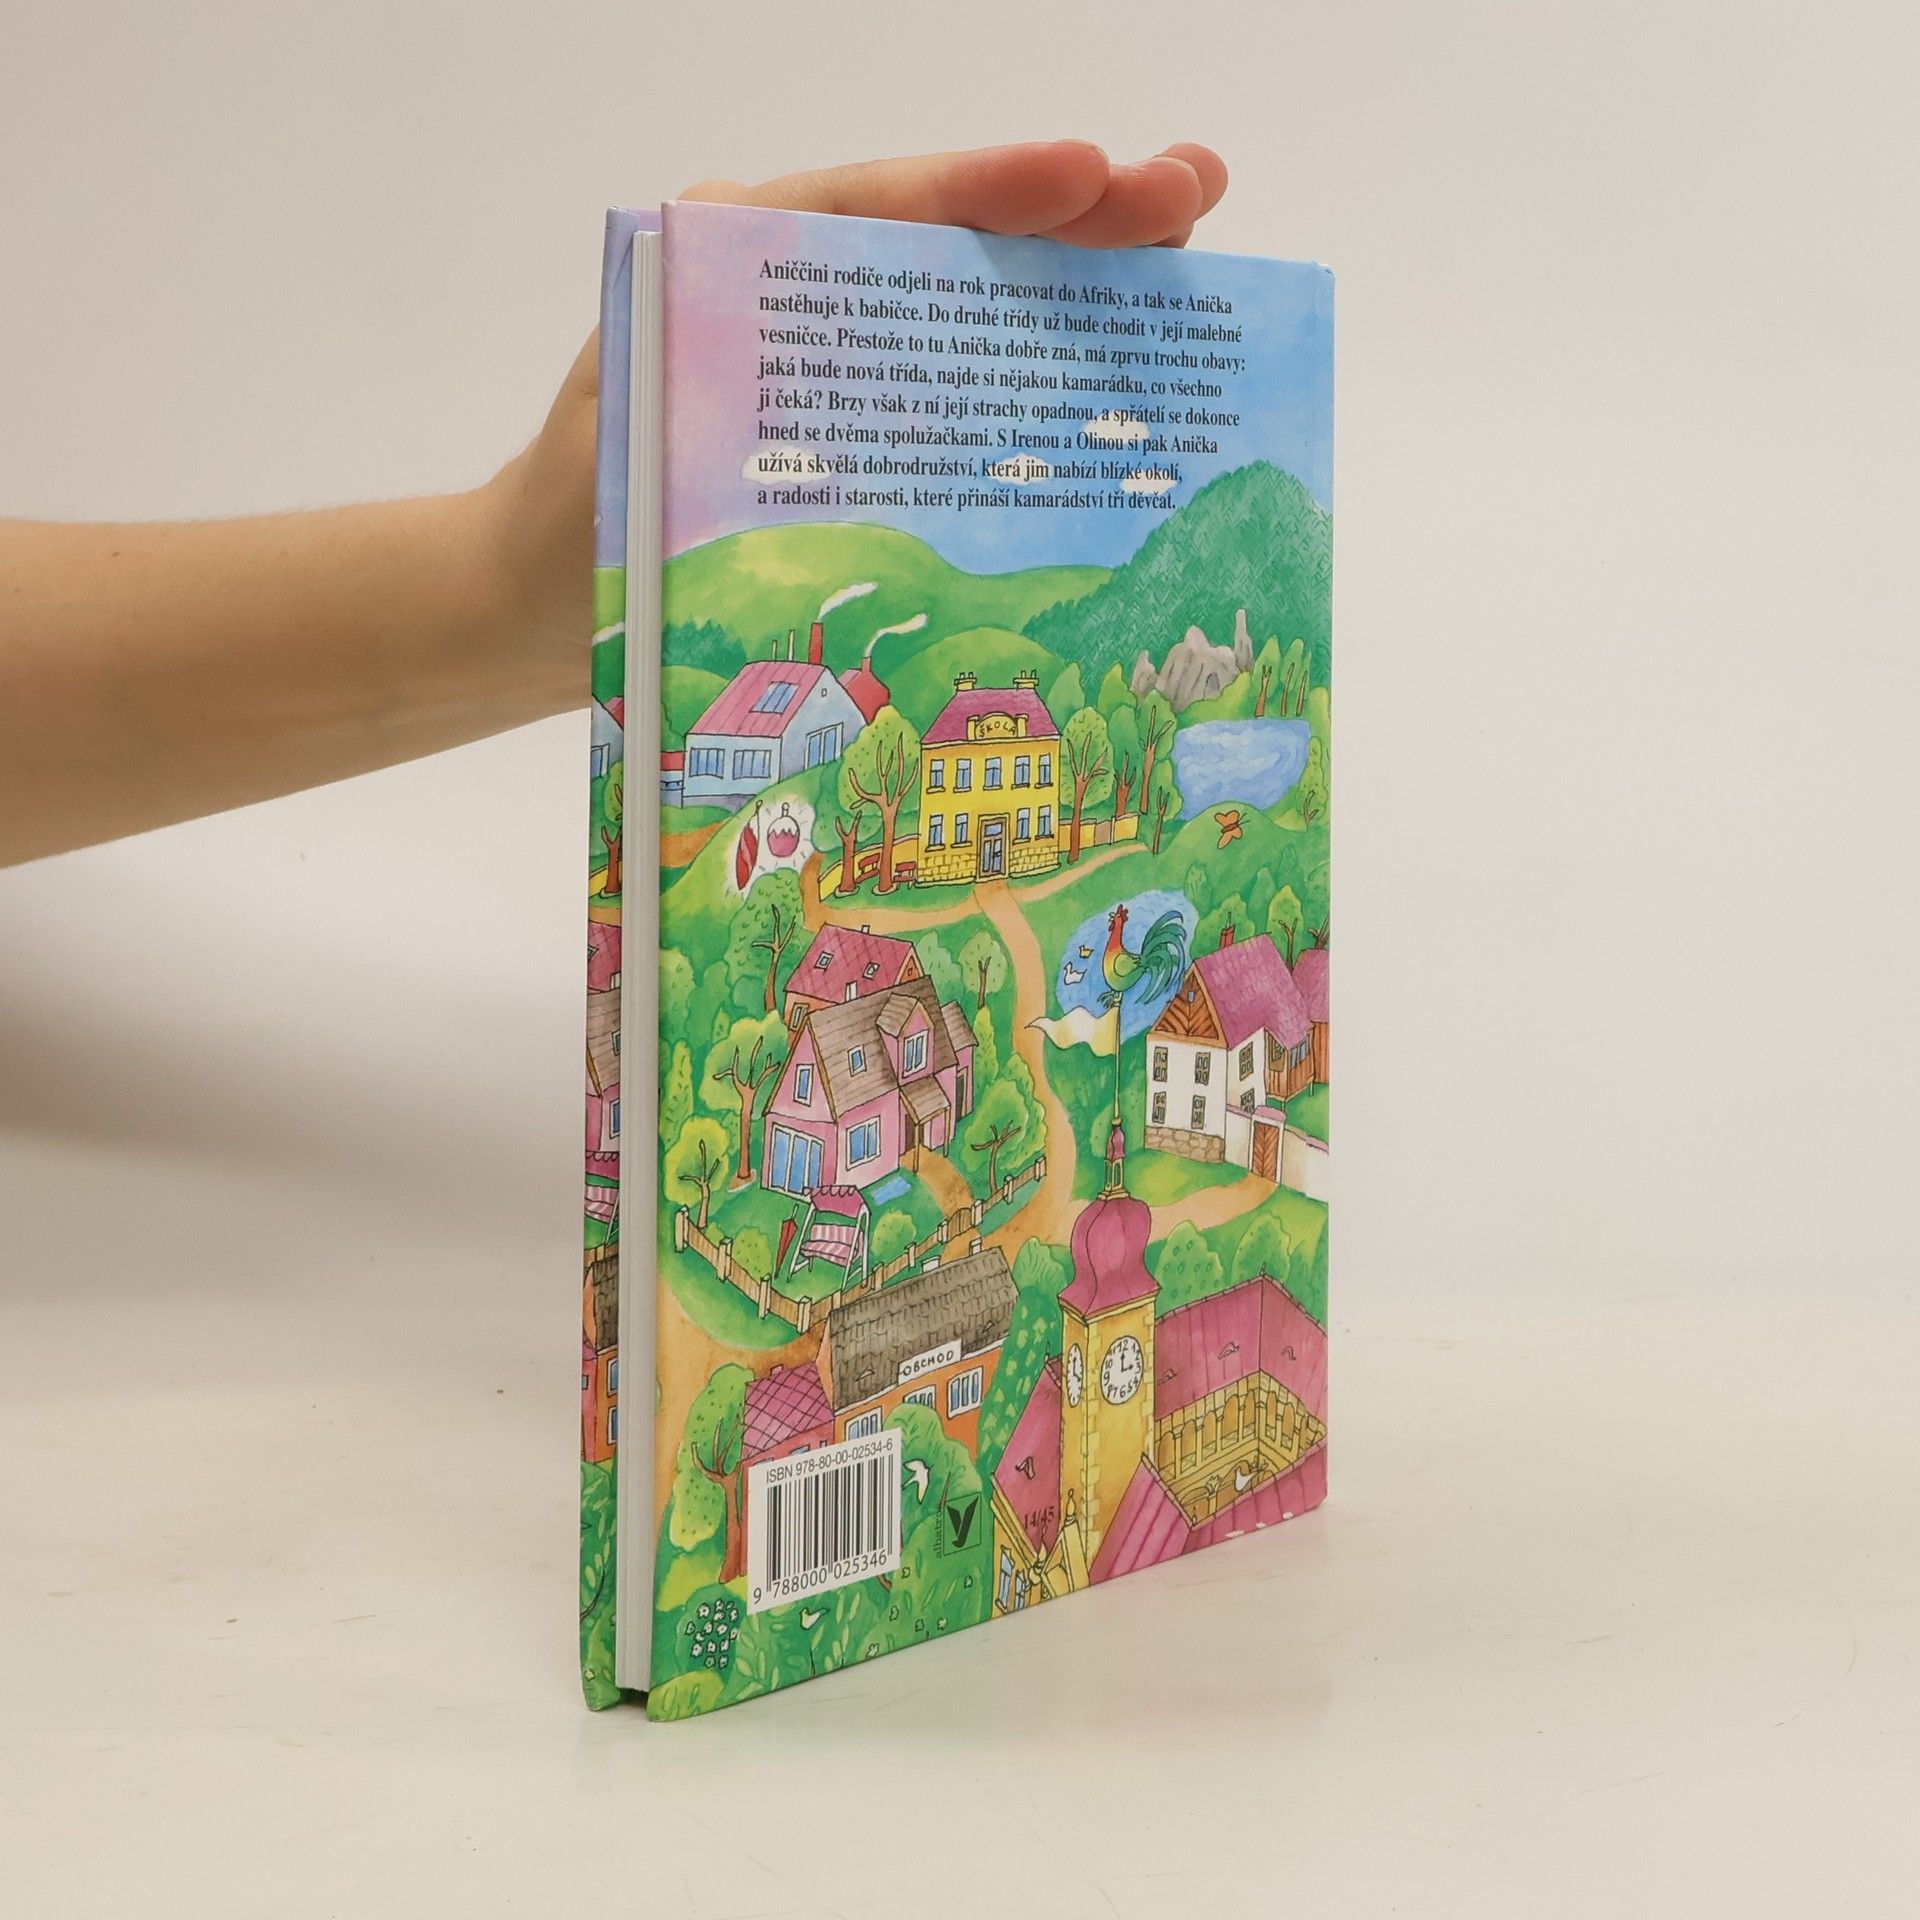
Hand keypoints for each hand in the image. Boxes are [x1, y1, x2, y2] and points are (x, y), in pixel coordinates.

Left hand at [481, 141, 1229, 701]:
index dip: (988, 190)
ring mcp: (838, 374)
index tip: (1092, 175)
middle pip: (950, 242)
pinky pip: (962, 403)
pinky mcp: (859, 443)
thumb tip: (770, 284)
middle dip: (1076, 216)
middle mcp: (799, 302)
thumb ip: (690, 365)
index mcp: (735, 266)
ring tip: (1190, 262)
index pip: (877, 205)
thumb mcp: (622, 437)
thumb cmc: (571, 530)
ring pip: (973, 314)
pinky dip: (1042, 391)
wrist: (540, 616)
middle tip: (1193, 193)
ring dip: (1082, 291)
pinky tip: (1123, 389)